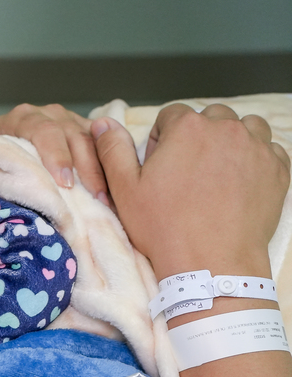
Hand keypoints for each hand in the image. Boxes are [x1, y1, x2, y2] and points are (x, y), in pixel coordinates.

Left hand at [0, 103, 108, 205]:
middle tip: (96, 199)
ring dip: (103, 171)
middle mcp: (48, 114)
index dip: (56, 157)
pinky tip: (115, 191)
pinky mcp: (85, 132)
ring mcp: (70, 121)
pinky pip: (103, 146)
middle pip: (75, 137)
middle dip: (87, 169)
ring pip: (94, 141)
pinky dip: (110, 168)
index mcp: (21, 118)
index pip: (43, 132)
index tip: (65, 183)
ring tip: (108, 200)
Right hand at [92, 104, 289, 279]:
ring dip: (231, 142)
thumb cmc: (166, 228)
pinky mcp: (277, 168)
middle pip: (211, 117)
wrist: (211, 262)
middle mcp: (226, 129)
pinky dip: (255, 160)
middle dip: (199, 137)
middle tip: (188, 172)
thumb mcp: (125, 190)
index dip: (163, 139)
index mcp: (187, 128)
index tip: (162, 165)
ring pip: (245, 128)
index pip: (173, 114)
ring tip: (217, 174)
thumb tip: (102, 124)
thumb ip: (113, 150)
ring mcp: (256, 147)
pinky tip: (239, 184)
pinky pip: (269, 150)